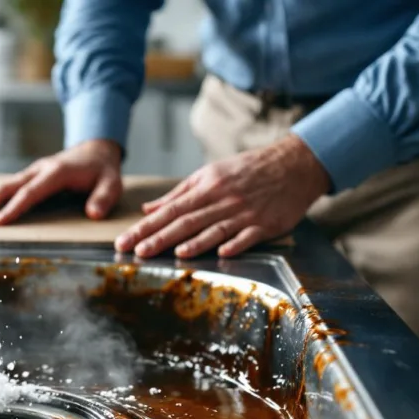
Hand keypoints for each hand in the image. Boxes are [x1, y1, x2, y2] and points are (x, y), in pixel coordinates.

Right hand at [0, 139, 122, 224]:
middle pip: (8, 187)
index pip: (31, 192)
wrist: (95, 149)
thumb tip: (93, 214)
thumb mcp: (112, 182)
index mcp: (56, 172)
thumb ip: (104, 197)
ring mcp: (30, 173)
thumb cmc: (102, 170)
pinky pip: (4, 187)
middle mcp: (38, 170)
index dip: (14, 207)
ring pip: (1, 186)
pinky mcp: (27, 177)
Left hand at [115, 135, 329, 258]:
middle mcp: (222, 199)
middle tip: (137, 251)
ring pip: (215, 229)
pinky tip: (222, 254)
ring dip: (195, 242)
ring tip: (175, 253)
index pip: (169, 210)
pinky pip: (248, 236)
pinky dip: (235, 244)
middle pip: (186, 221)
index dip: (146, 226)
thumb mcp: (210, 174)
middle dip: (160, 237)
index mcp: (206, 187)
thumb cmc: (247, 170)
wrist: (293, 164)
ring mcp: (244, 212)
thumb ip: (178, 194)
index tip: (126, 240)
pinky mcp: (265, 224)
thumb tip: (147, 208)